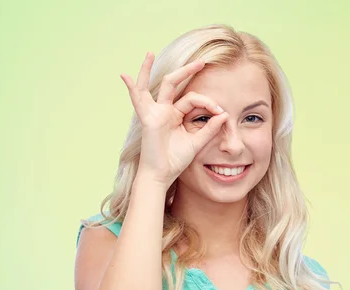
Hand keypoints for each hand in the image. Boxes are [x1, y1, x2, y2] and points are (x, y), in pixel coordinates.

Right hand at [120, 52, 228, 186]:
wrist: (161, 175)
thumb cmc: (175, 161)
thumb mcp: (197, 142)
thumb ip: (210, 128)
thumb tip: (225, 114)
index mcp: (175, 115)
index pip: (193, 99)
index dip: (209, 103)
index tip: (222, 113)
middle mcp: (164, 111)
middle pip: (175, 84)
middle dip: (188, 71)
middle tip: (203, 62)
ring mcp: (154, 113)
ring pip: (156, 86)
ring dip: (151, 69)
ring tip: (150, 52)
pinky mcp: (148, 119)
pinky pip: (138, 100)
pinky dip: (131, 88)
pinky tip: (123, 76)